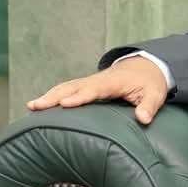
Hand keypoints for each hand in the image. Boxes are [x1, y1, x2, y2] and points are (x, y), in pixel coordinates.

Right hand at [26, 57, 170, 125]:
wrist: (145, 67)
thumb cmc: (150, 83)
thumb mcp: (156, 95)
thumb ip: (149, 106)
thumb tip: (143, 119)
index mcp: (113, 82)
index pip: (94, 90)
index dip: (79, 97)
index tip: (64, 104)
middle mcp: (97, 80)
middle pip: (72, 87)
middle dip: (53, 96)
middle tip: (36, 106)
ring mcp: (89, 82)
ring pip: (65, 87)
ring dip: (48, 96)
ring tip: (31, 106)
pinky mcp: (86, 86)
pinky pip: (67, 89)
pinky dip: (53, 95)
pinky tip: (40, 105)